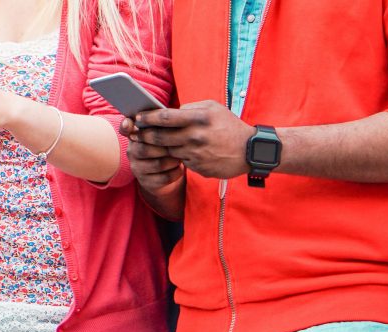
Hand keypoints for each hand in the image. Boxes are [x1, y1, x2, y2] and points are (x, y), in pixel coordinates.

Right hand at [121, 118, 184, 193]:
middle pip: (145, 149)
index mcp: (134, 136)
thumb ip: (161, 124)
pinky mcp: (147, 182)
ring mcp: (138, 168)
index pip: (125, 130)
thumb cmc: (166, 147)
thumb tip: (173, 112)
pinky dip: (176, 172)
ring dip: (173, 160)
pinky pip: (164, 178)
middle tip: (179, 145)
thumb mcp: (163, 134)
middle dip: (165, 147)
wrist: (165, 174)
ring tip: (182, 156)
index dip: (126, 127)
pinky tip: (181, 167)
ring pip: (157, 164)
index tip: (130, 125)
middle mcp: (132, 152)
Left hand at [129, 101, 254, 178]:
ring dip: (159, 148)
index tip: (138, 118)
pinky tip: (177, 153)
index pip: (165, 117)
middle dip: (145, 135)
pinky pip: (181, 161)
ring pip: (168, 151)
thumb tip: (170, 112)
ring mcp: (197, 154)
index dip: (148, 118)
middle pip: (161, 137)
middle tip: (137, 133)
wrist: (250, 151)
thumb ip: (190, 108)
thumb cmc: (230, 126)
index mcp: (199, 118)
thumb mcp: (213, 108)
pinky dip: (177, 157)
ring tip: (152, 143)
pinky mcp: (199, 168)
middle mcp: (196, 137)